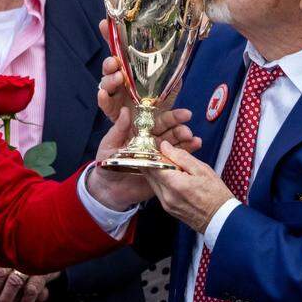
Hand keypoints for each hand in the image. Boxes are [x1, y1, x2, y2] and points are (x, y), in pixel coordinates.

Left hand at [87, 106, 201, 209]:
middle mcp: (152, 142)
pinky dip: (187, 154)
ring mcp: (159, 156)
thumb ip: (119, 129)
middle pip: (170, 133)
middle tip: (187, 130)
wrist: (108, 191)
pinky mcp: (163, 170)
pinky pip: (176, 161)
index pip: (157, 122)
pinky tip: (196, 147)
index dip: (170, 118)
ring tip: (194, 139)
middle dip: (180, 130)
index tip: (182, 114)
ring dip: (186, 141)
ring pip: (176, 146)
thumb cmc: (106, 165)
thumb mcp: (109, 144)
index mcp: (140, 133)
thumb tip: (125, 111)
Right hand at [96, 33, 182, 123]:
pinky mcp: (113, 112)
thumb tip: (180, 52)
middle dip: (109, 62)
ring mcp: (115, 96)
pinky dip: (102, 99)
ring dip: (109, 80)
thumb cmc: (161, 105)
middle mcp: (120, 80)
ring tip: (118, 78)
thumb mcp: (170, 86)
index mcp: (131, 70)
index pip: (119, 50)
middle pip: (109, 67)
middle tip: (115, 62)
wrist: (159, 130)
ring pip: (105, 84)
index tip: (103, 24)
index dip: (110, 36)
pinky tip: (102, 94)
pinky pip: (104, 105)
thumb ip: (172, 73)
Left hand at [144, 140, 233, 232]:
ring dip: (156, 171)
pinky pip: (158, 191)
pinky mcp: (168, 208)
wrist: (221, 218)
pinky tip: (172, 176)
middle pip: (149, 174)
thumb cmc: (216, 194)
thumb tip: (165, 146)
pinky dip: (161, 181)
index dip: (151, 153)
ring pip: (152, 182)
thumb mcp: (202, 170)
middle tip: (160, 152)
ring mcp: (166, 204)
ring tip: (168, 163)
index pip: (152, 164)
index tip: (156, 146)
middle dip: (152, 161)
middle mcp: (167, 195)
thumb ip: (181, 157)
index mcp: (175, 184)